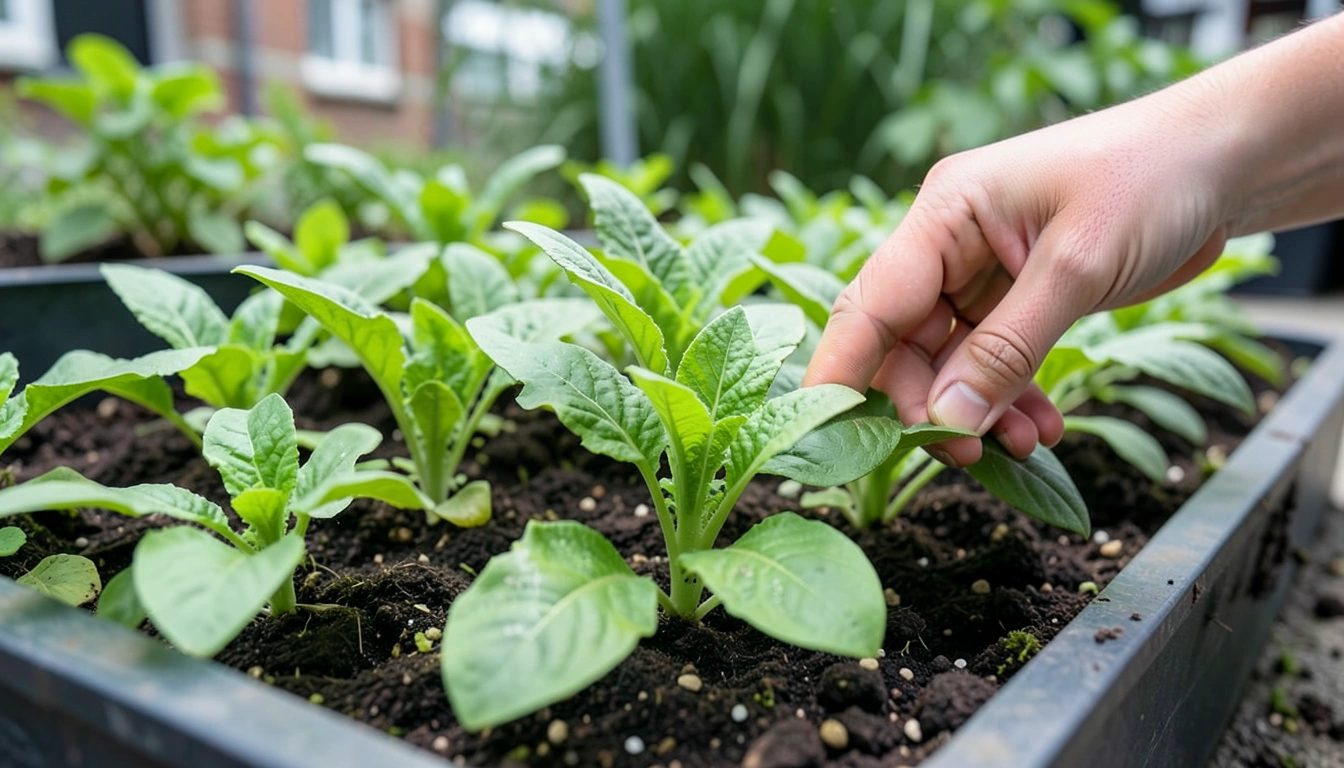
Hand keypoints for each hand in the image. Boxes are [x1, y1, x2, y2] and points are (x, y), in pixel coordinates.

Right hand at [805, 92, 1234, 466]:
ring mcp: (981, 271)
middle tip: (966, 452)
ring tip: (1024, 446)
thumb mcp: (1078, 267)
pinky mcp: (1016, 296)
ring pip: (951, 360)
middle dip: (929, 403)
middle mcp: (949, 242)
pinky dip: (1012, 399)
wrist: (1224, 159)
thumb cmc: (1151, 180)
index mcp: (944, 212)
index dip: (843, 371)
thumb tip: (946, 423)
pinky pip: (994, 361)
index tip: (828, 433)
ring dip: (979, 410)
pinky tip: (1042, 429)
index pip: (870, 303)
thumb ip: (1007, 350)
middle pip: (903, 341)